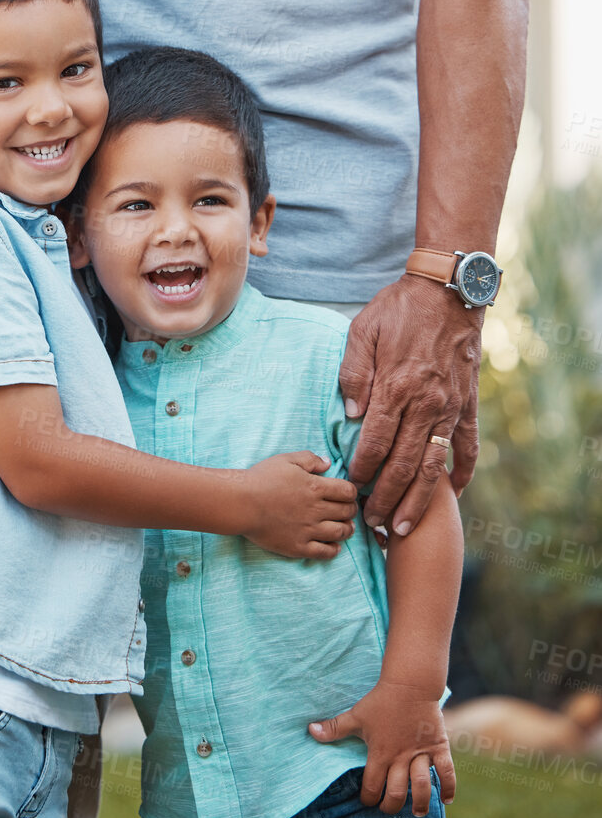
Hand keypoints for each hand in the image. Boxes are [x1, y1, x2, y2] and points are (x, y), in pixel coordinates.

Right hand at [238, 452, 358, 558]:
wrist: (242, 503)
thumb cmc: (262, 478)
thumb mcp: (286, 460)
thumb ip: (310, 459)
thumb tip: (328, 463)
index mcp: (315, 487)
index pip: (347, 491)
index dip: (351, 492)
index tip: (348, 493)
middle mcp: (316, 510)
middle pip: (347, 512)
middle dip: (351, 510)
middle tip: (347, 509)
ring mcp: (308, 530)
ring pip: (340, 532)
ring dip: (347, 529)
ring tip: (346, 526)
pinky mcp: (299, 547)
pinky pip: (325, 552)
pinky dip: (334, 549)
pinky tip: (334, 545)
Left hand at [308, 680, 455, 816]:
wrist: (409, 683)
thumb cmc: (380, 700)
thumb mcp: (356, 715)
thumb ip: (334, 727)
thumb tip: (310, 730)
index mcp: (380, 752)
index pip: (372, 786)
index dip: (368, 798)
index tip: (367, 801)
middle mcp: (400, 757)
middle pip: (397, 793)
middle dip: (391, 806)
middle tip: (389, 808)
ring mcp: (420, 753)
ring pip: (422, 786)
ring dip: (420, 803)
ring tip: (417, 812)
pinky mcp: (437, 746)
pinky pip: (447, 771)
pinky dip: (449, 787)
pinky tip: (447, 800)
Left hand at [340, 276, 481, 533]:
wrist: (447, 291)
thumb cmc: (398, 309)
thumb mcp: (362, 329)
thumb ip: (353, 372)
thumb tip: (350, 412)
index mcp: (395, 386)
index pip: (375, 441)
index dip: (363, 468)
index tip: (352, 487)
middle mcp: (425, 403)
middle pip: (402, 463)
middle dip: (386, 498)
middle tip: (371, 523)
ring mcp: (450, 407)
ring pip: (433, 465)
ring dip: (418, 499)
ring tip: (404, 527)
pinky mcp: (468, 404)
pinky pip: (467, 446)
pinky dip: (462, 472)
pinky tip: (454, 494)